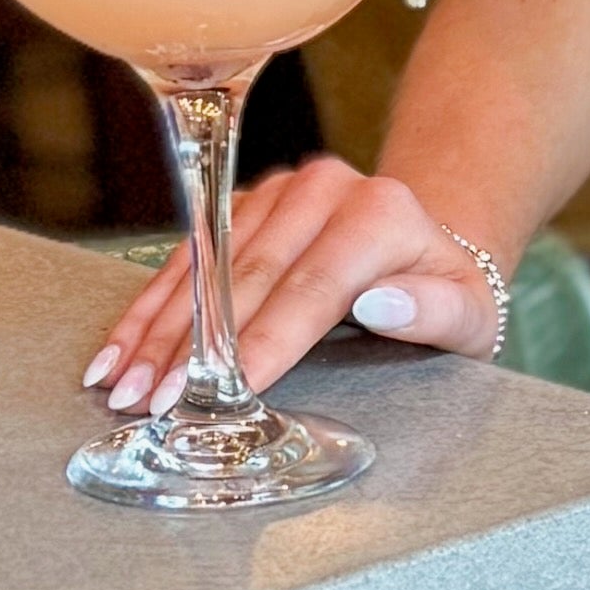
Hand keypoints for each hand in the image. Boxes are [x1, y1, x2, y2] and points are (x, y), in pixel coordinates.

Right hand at [84, 156, 502, 409]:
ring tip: (118, 382)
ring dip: (157, 327)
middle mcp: (324, 189)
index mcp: (381, 213)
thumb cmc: (447, 296)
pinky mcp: (246, 204)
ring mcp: (279, 191)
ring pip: (205, 264)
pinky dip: (153, 304)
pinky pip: (189, 255)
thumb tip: (384, 305)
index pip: (311, 287)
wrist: (427, 249)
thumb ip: (438, 312)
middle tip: (150, 399)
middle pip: (246, 275)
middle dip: (193, 345)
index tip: (225, 389)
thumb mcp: (471, 316)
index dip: (263, 342)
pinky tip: (119, 345)